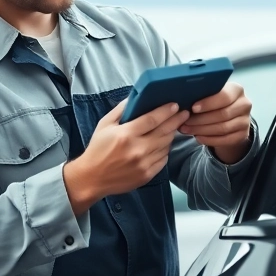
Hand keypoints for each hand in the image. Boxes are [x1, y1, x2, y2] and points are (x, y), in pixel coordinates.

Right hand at [63, 100, 187, 213]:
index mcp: (126, 134)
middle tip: (183, 113)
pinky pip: (163, 159)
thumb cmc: (98, 149)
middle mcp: (137, 149)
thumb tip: (136, 97)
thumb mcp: (105, 124)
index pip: (152, 119)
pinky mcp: (147, 175)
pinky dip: (165, 150)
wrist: (92, 178)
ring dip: (171, 135)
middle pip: (164, 132)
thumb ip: (121, 110)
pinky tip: (163, 144)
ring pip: (166, 145)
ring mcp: (143, 164)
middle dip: (176, 120)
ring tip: (172, 127)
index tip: (175, 105)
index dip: (166, 111)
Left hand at [183, 81, 252, 164]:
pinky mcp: (243, 135)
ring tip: (187, 129)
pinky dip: (209, 139)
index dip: (208, 103)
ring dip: (202, 130)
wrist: (231, 119)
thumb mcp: (212, 94)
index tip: (193, 108)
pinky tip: (197, 137)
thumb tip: (183, 101)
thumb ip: (203, 95)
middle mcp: (244, 104)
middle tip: (185, 121)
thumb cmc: (216, 103)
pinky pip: (224, 140)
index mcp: (237, 90)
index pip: (224, 96)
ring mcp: (245, 121)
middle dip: (201, 119)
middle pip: (222, 114)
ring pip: (222, 128)